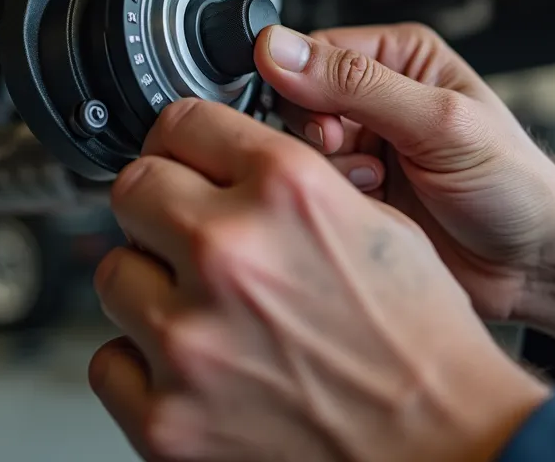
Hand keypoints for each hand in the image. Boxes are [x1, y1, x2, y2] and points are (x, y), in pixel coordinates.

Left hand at [90, 99, 548, 461]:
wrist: (446, 444)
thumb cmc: (422, 344)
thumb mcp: (377, 222)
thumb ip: (290, 182)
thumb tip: (227, 165)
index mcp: (285, 190)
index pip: (181, 124)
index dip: (186, 143)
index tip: (185, 160)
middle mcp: (229, 253)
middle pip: (133, 191)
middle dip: (161, 208)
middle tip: (189, 236)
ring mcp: (189, 338)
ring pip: (115, 274)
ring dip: (153, 287)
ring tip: (207, 314)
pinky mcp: (167, 415)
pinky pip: (109, 361)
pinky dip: (143, 365)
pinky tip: (195, 369)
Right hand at [255, 23, 554, 364]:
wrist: (535, 266)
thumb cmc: (515, 187)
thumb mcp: (439, 123)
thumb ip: (357, 84)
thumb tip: (282, 50)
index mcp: (399, 58)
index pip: (311, 53)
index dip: (303, 89)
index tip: (329, 124)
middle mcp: (376, 100)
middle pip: (295, 105)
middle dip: (320, 139)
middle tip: (364, 157)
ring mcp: (364, 150)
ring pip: (297, 155)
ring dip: (331, 178)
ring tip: (380, 186)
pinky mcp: (356, 197)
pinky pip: (310, 197)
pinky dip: (335, 208)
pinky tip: (377, 212)